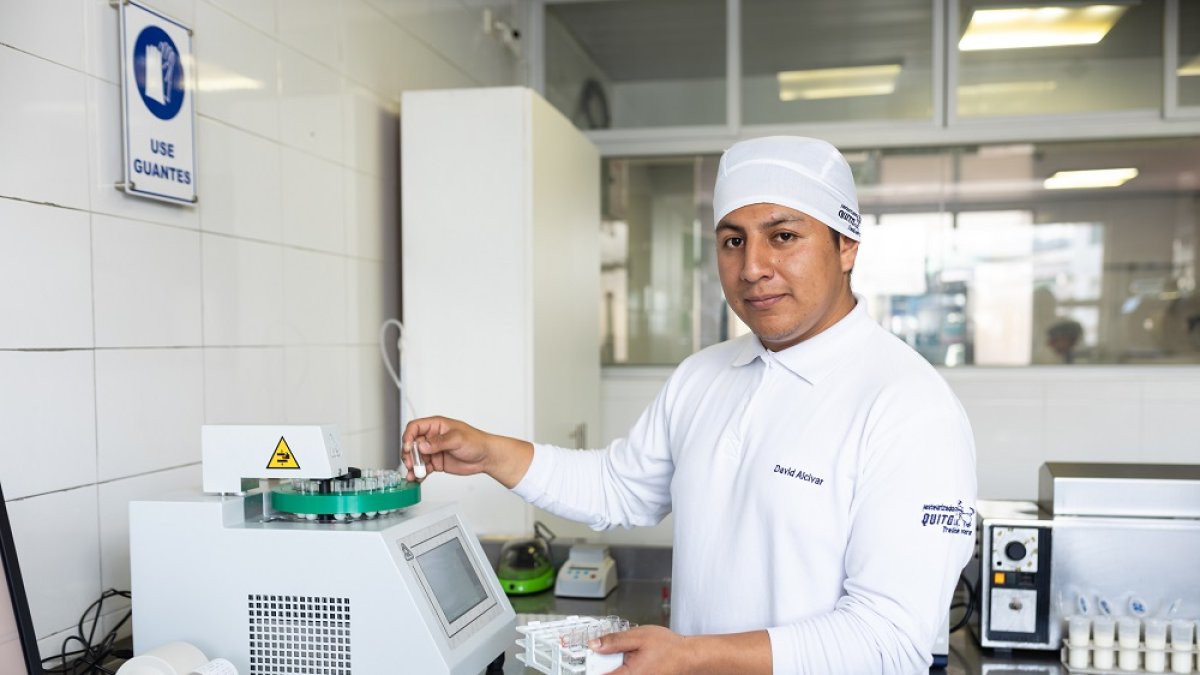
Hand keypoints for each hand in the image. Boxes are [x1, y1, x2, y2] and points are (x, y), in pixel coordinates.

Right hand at [401, 416, 532, 487]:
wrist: (486, 457)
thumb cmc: (476, 442)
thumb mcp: (457, 438)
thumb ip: (439, 442)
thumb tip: (422, 445)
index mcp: (436, 426)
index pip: (415, 427)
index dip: (408, 437)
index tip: (408, 448)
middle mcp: (432, 438)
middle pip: (412, 444)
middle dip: (409, 455)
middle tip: (411, 465)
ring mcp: (434, 451)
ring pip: (416, 458)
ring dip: (412, 467)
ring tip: (413, 475)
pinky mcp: (436, 463)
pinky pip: (423, 468)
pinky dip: (419, 474)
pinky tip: (417, 479)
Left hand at [589, 626, 693, 674]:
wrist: (688, 656)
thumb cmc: (669, 647)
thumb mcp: (638, 636)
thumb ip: (614, 641)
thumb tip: (594, 644)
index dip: (590, 666)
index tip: (584, 659)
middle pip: (607, 674)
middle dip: (602, 663)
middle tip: (603, 650)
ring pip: (616, 673)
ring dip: (612, 665)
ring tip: (621, 654)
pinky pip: (625, 673)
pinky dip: (622, 667)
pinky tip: (629, 659)